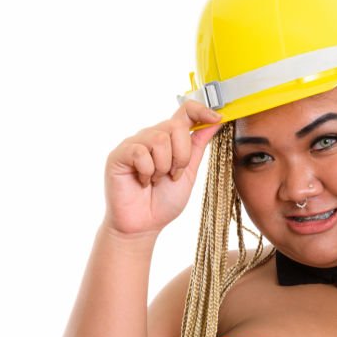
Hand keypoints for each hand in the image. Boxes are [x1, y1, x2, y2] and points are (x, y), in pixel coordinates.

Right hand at [103, 101, 222, 237]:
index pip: (185, 110)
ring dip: (163, 166)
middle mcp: (151, 136)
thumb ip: (198, 146)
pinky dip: (147, 171)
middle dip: (181, 156)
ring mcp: (134, 144)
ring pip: (159, 139)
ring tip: (155, 180)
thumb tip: (217, 120)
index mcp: (169, 139)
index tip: (217, 118)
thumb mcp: (189, 172)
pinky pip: (140, 152)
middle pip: (175, 126)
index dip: (202, 110)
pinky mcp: (119, 155)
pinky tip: (142, 182)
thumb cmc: (164, 201)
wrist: (144, 225)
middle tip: (173, 175)